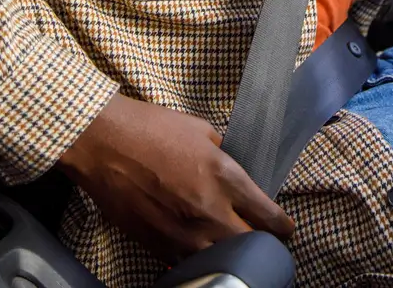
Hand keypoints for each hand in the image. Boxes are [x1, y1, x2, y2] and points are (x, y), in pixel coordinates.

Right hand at [58, 94, 293, 262]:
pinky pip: (190, 262)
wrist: (105, 144)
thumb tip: (233, 171)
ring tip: (236, 250)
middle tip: (267, 242)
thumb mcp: (200, 130)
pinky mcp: (158, 246)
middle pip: (250, 244)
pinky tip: (202, 250)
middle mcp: (209, 211)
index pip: (267, 214)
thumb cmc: (152, 128)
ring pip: (222, 259)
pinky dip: (201, 258)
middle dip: (263, 244)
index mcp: (225, 177)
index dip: (282, 226)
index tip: (287, 229)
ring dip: (231, 254)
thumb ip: (223, 156)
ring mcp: (183, 235)